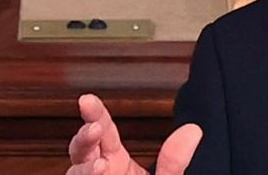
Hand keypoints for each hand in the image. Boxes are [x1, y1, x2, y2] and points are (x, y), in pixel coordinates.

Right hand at [67, 94, 202, 174]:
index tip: (87, 99)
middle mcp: (97, 174)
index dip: (95, 114)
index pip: (104, 132)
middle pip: (81, 150)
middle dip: (84, 138)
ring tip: (100, 168)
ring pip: (74, 174)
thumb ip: (174, 164)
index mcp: (114, 161)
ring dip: (83, 170)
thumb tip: (194, 130)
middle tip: (95, 129)